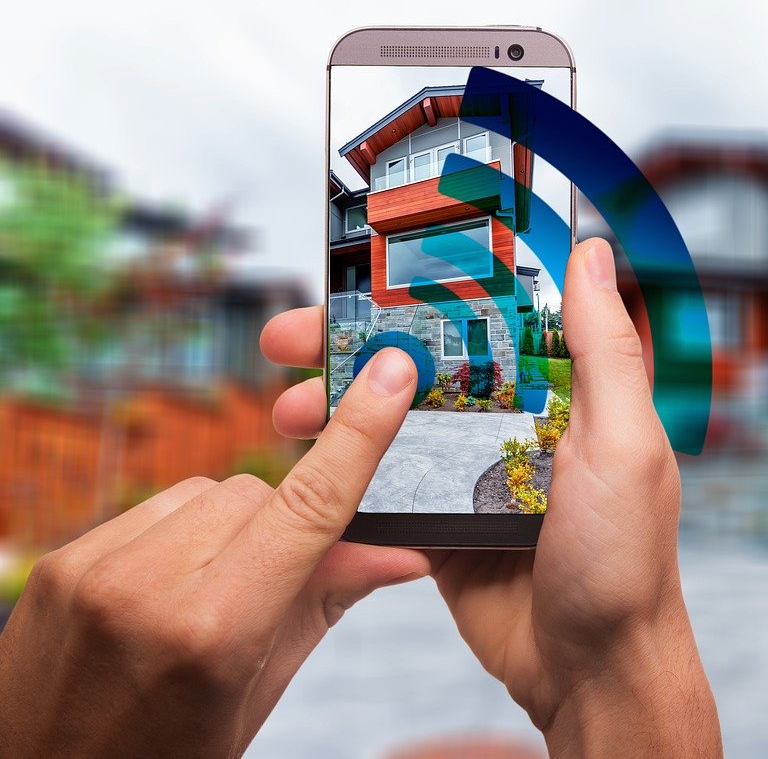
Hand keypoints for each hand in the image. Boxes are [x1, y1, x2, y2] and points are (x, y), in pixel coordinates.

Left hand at [0, 345, 427, 756]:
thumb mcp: (258, 697)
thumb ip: (325, 607)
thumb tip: (402, 553)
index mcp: (216, 631)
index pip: (308, 507)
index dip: (359, 436)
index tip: (392, 375)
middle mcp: (148, 586)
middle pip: (257, 493)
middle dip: (284, 524)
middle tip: (280, 583)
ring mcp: (93, 569)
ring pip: (206, 493)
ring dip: (230, 526)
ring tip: (213, 595)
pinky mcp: (60, 562)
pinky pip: (152, 510)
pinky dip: (179, 535)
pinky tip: (169, 588)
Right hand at [265, 238, 721, 755]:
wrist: (590, 672)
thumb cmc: (624, 560)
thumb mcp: (624, 442)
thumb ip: (603, 352)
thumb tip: (592, 252)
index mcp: (565, 391)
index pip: (493, 314)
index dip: (433, 282)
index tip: (375, 260)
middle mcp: (516, 421)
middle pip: (427, 360)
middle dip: (358, 342)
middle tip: (294, 335)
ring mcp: (474, 471)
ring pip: (394, 417)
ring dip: (337, 403)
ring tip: (288, 405)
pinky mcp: (440, 521)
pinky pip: (383, 481)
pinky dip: (343, 465)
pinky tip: (305, 452)